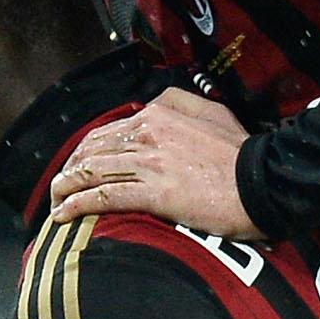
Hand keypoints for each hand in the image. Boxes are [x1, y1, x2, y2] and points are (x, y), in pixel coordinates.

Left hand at [50, 87, 258, 236]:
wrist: (264, 182)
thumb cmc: (243, 154)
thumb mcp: (214, 113)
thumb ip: (182, 103)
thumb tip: (157, 105)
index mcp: (160, 113)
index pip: (109, 130)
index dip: (88, 150)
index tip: (80, 166)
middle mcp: (148, 133)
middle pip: (93, 149)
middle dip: (70, 168)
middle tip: (61, 186)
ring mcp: (150, 163)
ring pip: (92, 171)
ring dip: (66, 187)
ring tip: (55, 202)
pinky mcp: (154, 192)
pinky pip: (104, 196)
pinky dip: (78, 205)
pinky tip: (64, 215)